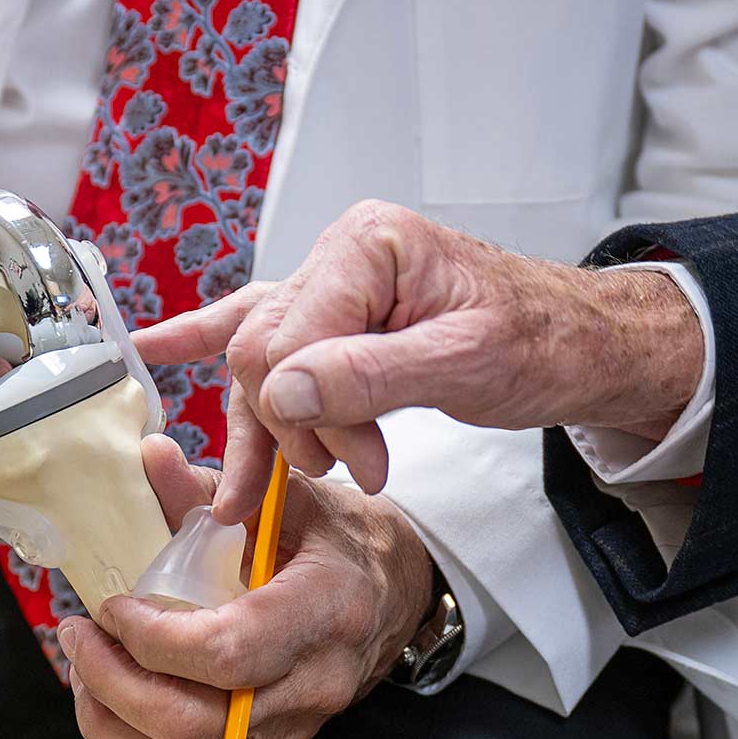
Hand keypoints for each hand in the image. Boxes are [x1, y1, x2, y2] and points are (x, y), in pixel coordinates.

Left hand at [54, 435, 436, 738]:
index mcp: (325, 612)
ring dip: (111, 719)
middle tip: (78, 633)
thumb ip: (211, 486)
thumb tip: (150, 456)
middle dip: (112, 681)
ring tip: (85, 666)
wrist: (395, 592)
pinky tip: (112, 692)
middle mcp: (312, 683)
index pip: (226, 653)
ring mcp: (292, 726)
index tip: (113, 604)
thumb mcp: (286, 498)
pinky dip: (130, 737)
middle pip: (191, 721)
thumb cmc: (338, 539)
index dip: (151, 637)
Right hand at [132, 199, 704, 523]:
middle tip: (350, 471)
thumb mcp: (469, 363)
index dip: (308, 415)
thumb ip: (372, 376)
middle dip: (296, 427)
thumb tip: (283, 393)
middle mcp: (341, 254)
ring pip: (259, 358)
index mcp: (369, 246)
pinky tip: (154, 348)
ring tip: (256, 492)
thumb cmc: (542, 342)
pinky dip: (210, 340)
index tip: (361, 464)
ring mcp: (336, 283)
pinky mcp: (338, 314)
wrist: (582, 343)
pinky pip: (262, 327)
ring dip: (265, 429)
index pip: (286, 339)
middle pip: (263, 351)